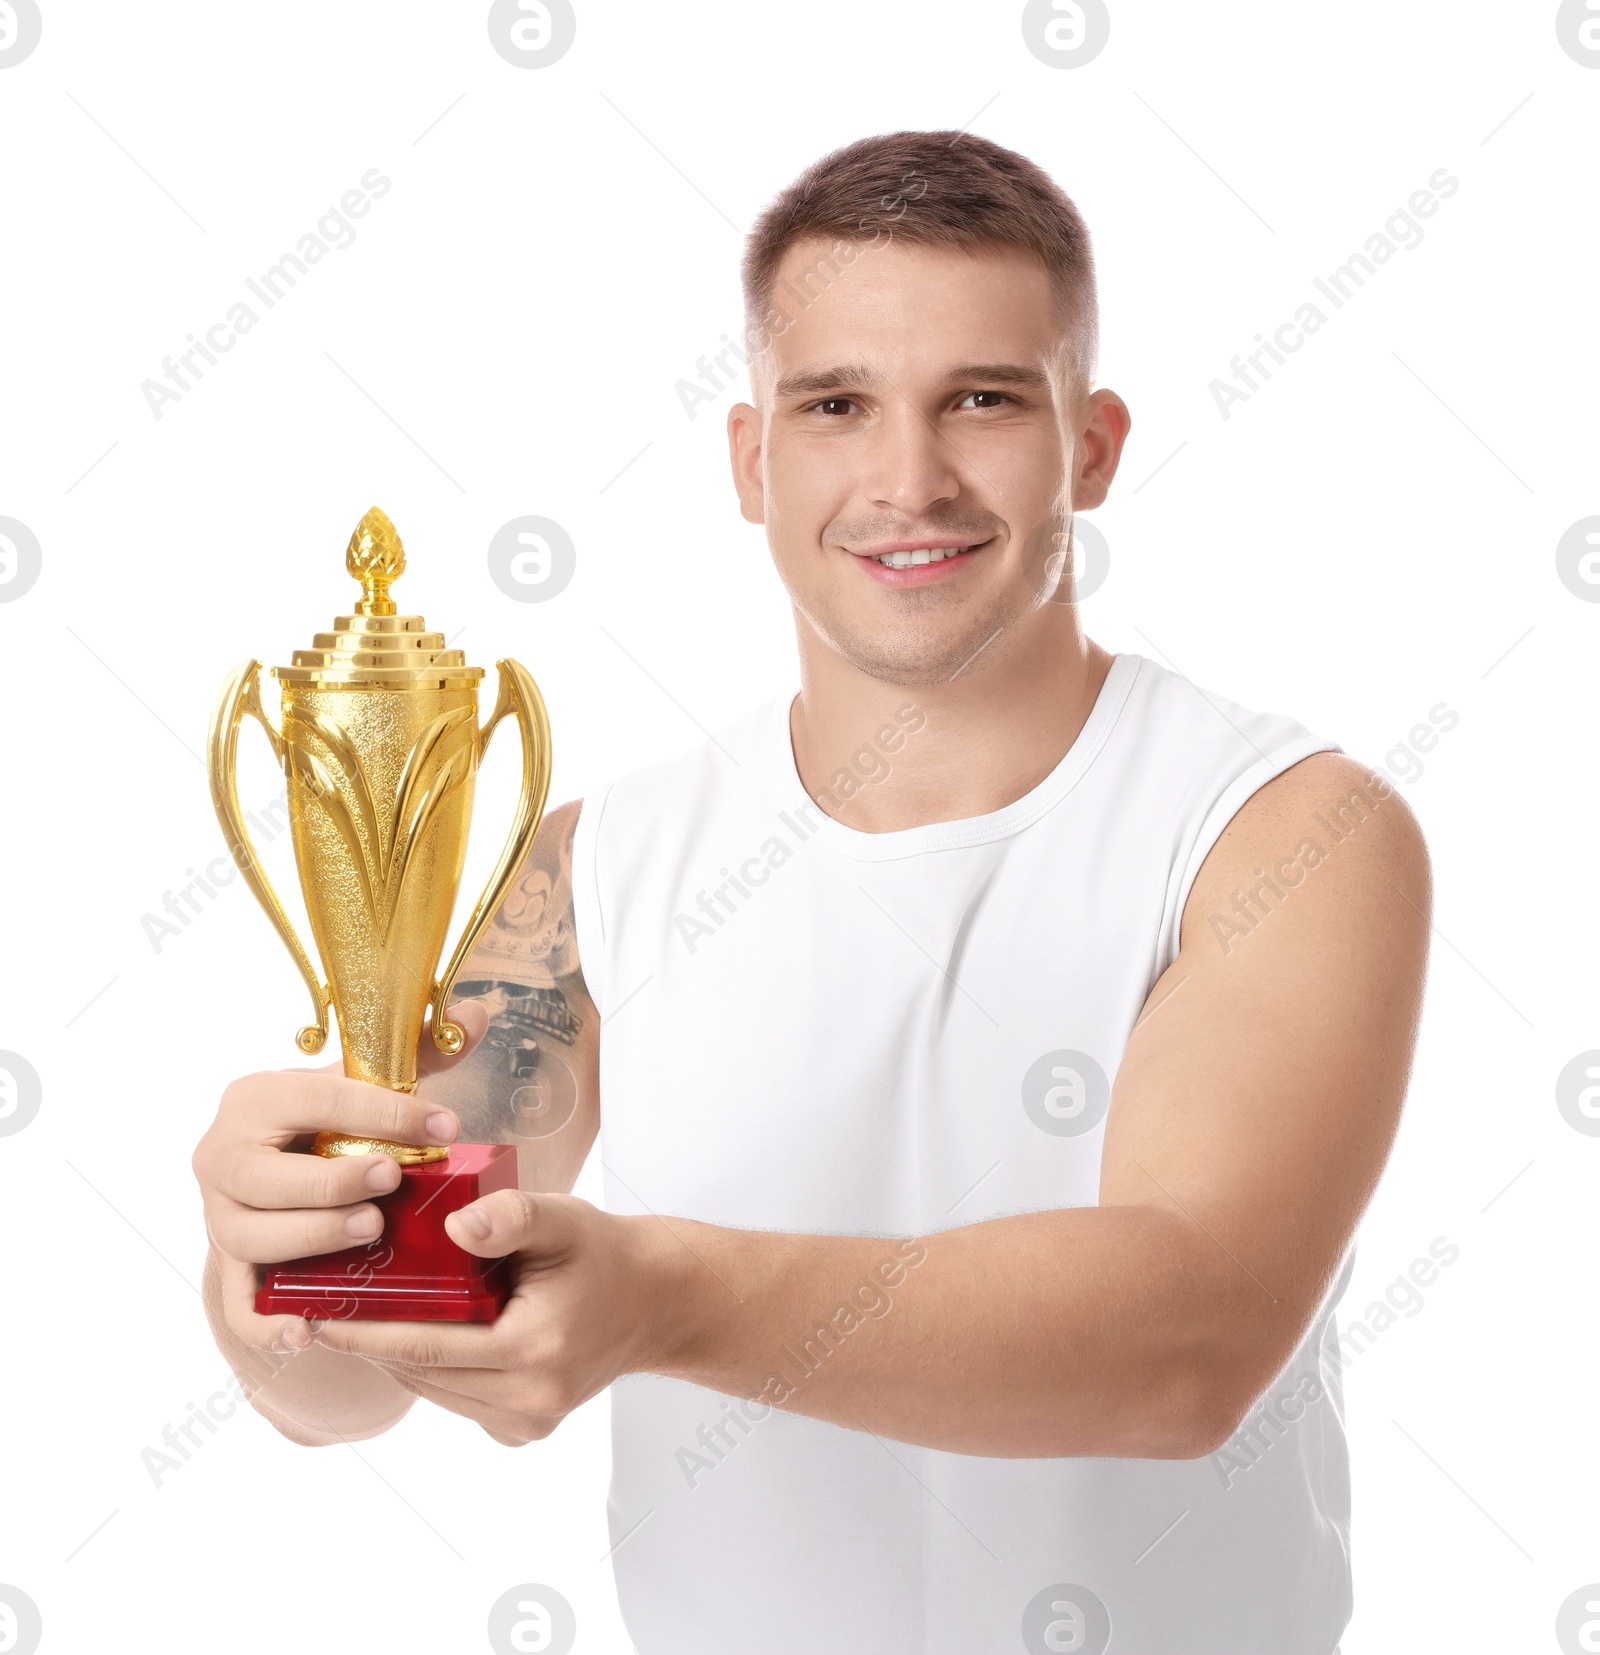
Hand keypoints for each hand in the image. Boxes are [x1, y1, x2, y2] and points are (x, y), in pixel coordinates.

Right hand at [192, 1004, 489, 1360]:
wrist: (281, 1165)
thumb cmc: (331, 1120)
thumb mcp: (368, 1082)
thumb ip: (421, 1052)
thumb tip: (477, 1015)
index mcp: (255, 1097)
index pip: (317, 1098)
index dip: (383, 1111)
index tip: (446, 1124)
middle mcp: (222, 1156)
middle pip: (263, 1177)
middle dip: (330, 1179)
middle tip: (393, 1178)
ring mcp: (218, 1217)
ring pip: (250, 1237)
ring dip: (310, 1238)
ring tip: (371, 1230)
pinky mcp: (228, 1267)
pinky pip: (236, 1303)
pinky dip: (265, 1319)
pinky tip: (308, 1327)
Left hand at [310, 1189, 685, 1444]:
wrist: (658, 1301)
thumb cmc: (605, 1253)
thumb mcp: (563, 1219)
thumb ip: (510, 1218)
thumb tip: (454, 1228)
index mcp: (533, 1349)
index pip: (423, 1345)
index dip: (361, 1332)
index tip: (313, 1315)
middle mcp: (529, 1399)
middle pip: (421, 1373)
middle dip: (368, 1343)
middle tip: (317, 1311)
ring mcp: (528, 1421)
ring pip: (434, 1390)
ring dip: (397, 1357)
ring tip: (357, 1319)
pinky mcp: (525, 1429)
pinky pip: (458, 1399)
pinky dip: (433, 1369)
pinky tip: (417, 1334)